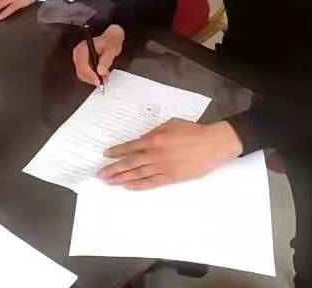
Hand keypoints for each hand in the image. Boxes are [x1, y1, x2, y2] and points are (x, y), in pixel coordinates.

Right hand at [73, 24, 124, 85]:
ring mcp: (79, 58)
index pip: (82, 64)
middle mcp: (78, 52)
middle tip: (104, 80)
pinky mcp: (81, 63)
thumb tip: (100, 72)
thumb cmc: (110, 41)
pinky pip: (84, 73)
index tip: (98, 81)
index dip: (90, 74)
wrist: (111, 39)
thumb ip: (106, 60)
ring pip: (82, 74)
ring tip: (104, 78)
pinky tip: (100, 75)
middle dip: (92, 78)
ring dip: (93, 78)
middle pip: (81, 71)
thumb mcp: (111, 50)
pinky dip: (92, 77)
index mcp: (84, 47)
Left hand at [99, 120, 242, 189]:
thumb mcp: (170, 124)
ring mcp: (162, 167)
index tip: (106, 155)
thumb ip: (154, 132)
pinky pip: (151, 183)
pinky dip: (138, 185)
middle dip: (113, 168)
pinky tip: (128, 186)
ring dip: (121, 178)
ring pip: (137, 174)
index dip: (116, 151)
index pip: (129, 147)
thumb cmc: (192, 130)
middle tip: (100, 174)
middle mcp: (154, 155)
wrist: (211, 144)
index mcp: (153, 139)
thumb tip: (143, 141)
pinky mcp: (171, 178)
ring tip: (109, 182)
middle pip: (129, 163)